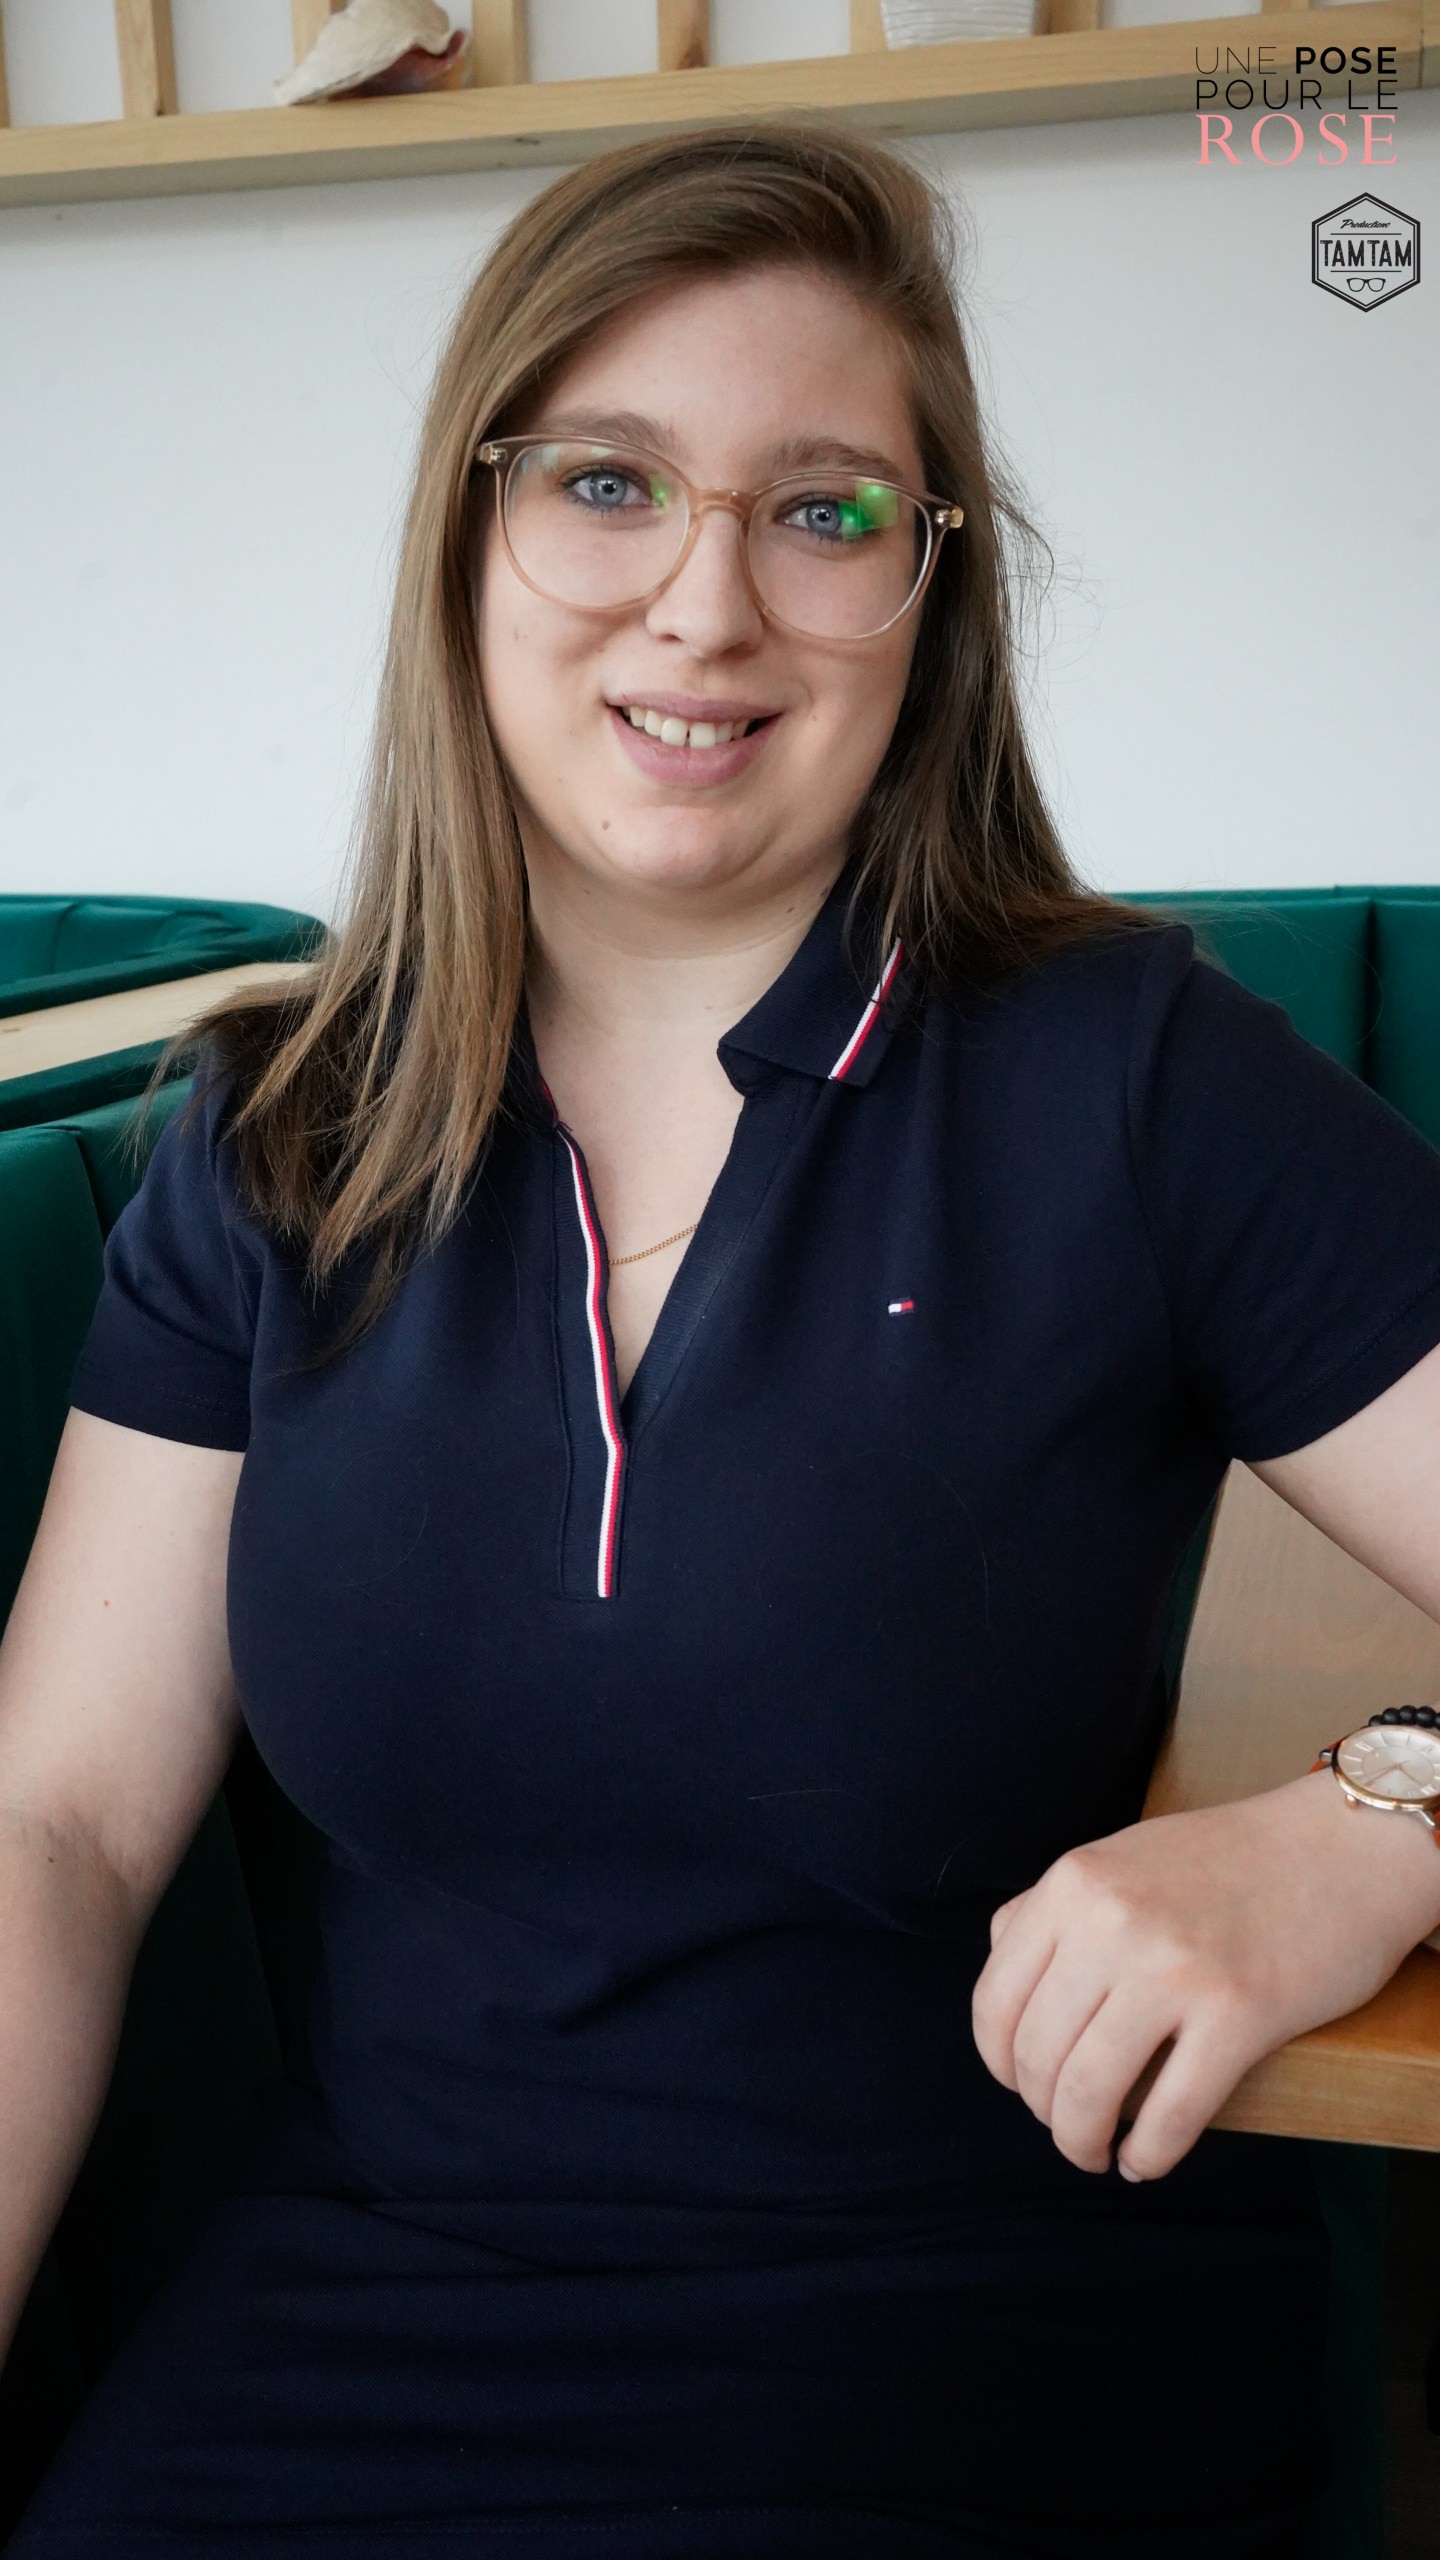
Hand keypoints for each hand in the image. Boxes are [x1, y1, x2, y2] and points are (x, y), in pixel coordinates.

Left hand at [971, 1770, 1439, 2182]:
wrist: (1341, 1847)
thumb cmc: (1231, 1859)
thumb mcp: (1120, 1858)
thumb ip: (1056, 1908)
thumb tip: (1002, 1965)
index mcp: (1074, 1885)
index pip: (996, 2000)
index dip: (999, 2063)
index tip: (1020, 2084)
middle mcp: (1112, 1923)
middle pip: (1038, 2056)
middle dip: (1044, 2110)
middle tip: (1068, 2125)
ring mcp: (1174, 1971)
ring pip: (1090, 2093)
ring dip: (1082, 2143)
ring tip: (1098, 2153)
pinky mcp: (1240, 2016)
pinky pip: (1170, 2115)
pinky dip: (1147, 2156)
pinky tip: (1145, 2162)